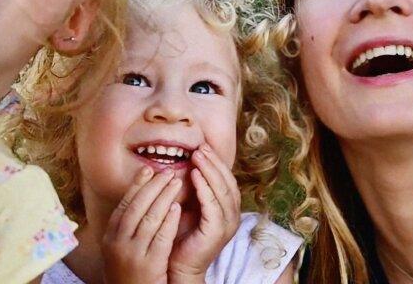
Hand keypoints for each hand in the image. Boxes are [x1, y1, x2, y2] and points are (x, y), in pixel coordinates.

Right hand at [101, 167, 182, 283]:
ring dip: (164, 197)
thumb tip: (138, 194)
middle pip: (136, 207)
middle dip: (153, 186)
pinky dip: (169, 220)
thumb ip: (126, 224)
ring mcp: (132, 254)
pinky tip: (178, 207)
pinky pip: (161, 237)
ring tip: (176, 182)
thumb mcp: (119, 246)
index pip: (124, 204)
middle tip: (167, 171)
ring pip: (150, 219)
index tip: (148, 169)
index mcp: (109, 236)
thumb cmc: (128, 270)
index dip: (137, 185)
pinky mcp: (149, 264)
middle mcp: (117, 243)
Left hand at [167, 145, 240, 283]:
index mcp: (229, 209)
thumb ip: (195, 189)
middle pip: (227, 181)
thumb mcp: (191, 207)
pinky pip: (212, 204)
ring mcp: (227, 224)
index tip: (203, 146)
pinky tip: (194, 175)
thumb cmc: (182, 237)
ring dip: (210, 170)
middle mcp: (233, 215)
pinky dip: (204, 187)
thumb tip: (188, 163)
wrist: (179, 266)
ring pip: (222, 190)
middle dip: (214, 162)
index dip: (216, 161)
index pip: (226, 179)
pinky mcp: (217, 231)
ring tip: (197, 156)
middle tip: (200, 146)